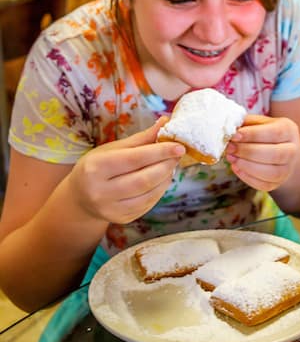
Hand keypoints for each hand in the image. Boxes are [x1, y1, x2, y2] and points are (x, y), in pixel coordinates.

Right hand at [68, 118, 184, 223]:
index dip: (160, 152)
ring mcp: (111, 209)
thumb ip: (140, 138)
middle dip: (166, 165)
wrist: (79, 198)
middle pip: (144, 179)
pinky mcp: (122, 219)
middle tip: (178, 154)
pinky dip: (160, 190)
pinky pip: (148, 204)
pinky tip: (162, 179)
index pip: (134, 159)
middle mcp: (100, 191)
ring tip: (170, 165)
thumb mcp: (112, 149)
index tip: (179, 146)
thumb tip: (165, 122)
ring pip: (149, 194)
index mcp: (95, 168)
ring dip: (166, 178)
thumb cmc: (97, 167)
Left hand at [225, 115, 299, 191]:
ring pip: (271, 173)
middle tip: (230, 148)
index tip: (235, 135)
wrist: (278, 148)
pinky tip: (236, 167)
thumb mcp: (257, 122)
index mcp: (288, 129)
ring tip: (231, 157)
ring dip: (247, 166)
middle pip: (275, 155)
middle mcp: (292, 150)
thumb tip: (230, 129)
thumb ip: (246, 123)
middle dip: (248, 152)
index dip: (253, 135)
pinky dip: (247, 177)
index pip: (274, 133)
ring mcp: (288, 169)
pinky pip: (264, 185)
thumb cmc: (263, 132)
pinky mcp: (278, 182)